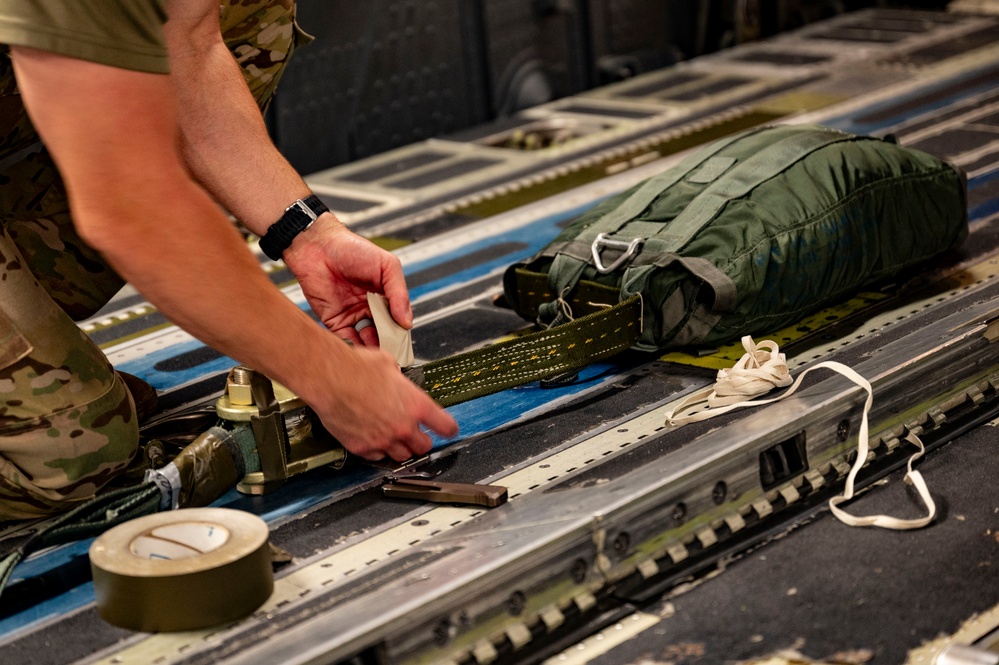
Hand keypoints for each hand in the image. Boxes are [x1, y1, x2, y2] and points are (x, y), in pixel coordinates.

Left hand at [282, 214, 410, 346]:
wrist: (318, 246)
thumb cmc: (352, 248)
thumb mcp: (387, 266)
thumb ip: (399, 293)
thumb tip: (407, 321)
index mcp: (385, 296)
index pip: (398, 320)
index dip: (401, 332)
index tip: (403, 343)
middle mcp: (369, 308)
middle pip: (383, 333)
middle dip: (388, 343)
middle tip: (392, 353)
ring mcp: (352, 316)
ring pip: (366, 340)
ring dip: (372, 348)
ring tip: (378, 354)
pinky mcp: (334, 321)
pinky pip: (346, 340)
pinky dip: (353, 348)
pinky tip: (361, 352)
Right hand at [308, 344, 458, 461]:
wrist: (328, 378)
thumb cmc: (355, 367)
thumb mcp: (388, 365)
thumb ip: (399, 381)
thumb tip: (397, 380)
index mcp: (416, 404)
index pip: (445, 426)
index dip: (449, 429)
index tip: (448, 430)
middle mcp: (403, 425)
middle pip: (424, 446)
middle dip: (422, 441)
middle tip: (417, 435)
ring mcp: (383, 439)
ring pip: (402, 456)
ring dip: (401, 448)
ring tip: (394, 437)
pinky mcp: (363, 447)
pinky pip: (377, 456)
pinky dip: (378, 450)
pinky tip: (374, 439)